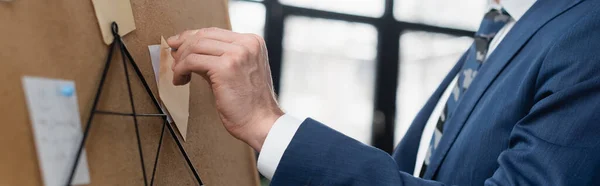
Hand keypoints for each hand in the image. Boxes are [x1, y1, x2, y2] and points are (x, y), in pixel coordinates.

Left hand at [167, 28, 283, 150]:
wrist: (261, 122)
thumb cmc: (250, 104)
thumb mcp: (236, 72)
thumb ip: (216, 59)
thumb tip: (188, 52)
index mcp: (253, 42)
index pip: (214, 32)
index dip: (192, 37)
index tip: (178, 44)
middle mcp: (247, 44)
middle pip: (204, 35)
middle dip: (183, 45)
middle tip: (173, 57)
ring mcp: (237, 54)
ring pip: (196, 46)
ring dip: (180, 60)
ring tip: (177, 73)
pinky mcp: (226, 67)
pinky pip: (192, 61)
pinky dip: (181, 70)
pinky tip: (181, 80)